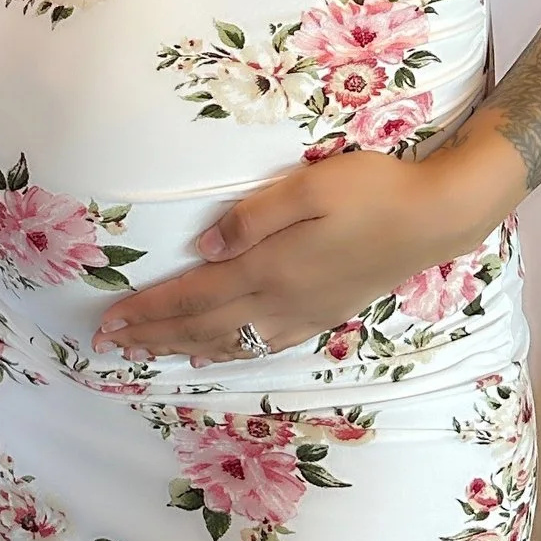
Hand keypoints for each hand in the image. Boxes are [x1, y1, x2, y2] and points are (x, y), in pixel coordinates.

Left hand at [91, 130, 506, 365]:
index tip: (108, 322)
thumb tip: (203, 248)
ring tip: (144, 354)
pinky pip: (261, 344)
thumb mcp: (311, 187)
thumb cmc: (372, 190)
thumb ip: (254, 217)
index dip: (148, 310)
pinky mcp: (321, 315)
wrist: (434, 220)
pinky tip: (211, 352)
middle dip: (151, 335)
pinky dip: (225, 352)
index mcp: (270, 267)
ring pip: (228, 341)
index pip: (194, 296)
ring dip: (180, 347)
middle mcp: (280, 300)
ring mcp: (302, 313)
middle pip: (202, 325)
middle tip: (107, 346)